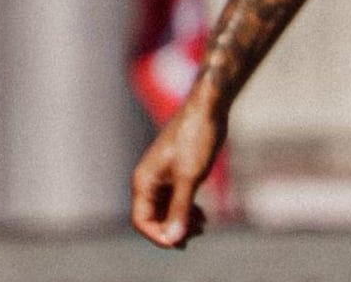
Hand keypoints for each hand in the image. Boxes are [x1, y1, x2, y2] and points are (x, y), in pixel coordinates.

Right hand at [129, 104, 222, 247]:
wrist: (208, 108)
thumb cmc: (196, 138)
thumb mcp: (190, 177)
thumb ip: (180, 208)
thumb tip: (173, 238)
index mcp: (143, 181)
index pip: (141, 220)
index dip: (158, 236)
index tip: (181, 242)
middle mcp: (148, 180)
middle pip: (154, 217)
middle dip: (173, 229)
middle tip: (197, 234)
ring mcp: (162, 176)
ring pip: (166, 209)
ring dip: (181, 221)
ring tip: (203, 226)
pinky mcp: (176, 171)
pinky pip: (175, 198)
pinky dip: (186, 209)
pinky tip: (202, 215)